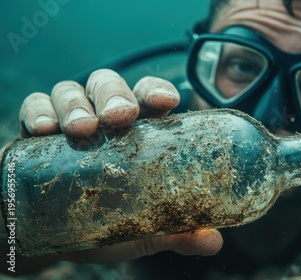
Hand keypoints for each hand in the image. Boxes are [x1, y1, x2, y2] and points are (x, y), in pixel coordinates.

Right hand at [14, 69, 222, 266]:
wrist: (55, 239)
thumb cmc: (106, 223)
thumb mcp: (142, 229)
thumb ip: (176, 232)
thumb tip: (212, 242)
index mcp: (137, 131)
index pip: (149, 96)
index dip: (157, 90)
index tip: (166, 101)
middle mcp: (103, 119)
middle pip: (110, 86)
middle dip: (115, 94)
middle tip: (120, 116)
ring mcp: (68, 121)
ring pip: (72, 91)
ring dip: (76, 104)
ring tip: (83, 128)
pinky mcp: (34, 131)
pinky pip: (34, 106)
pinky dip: (38, 111)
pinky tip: (43, 130)